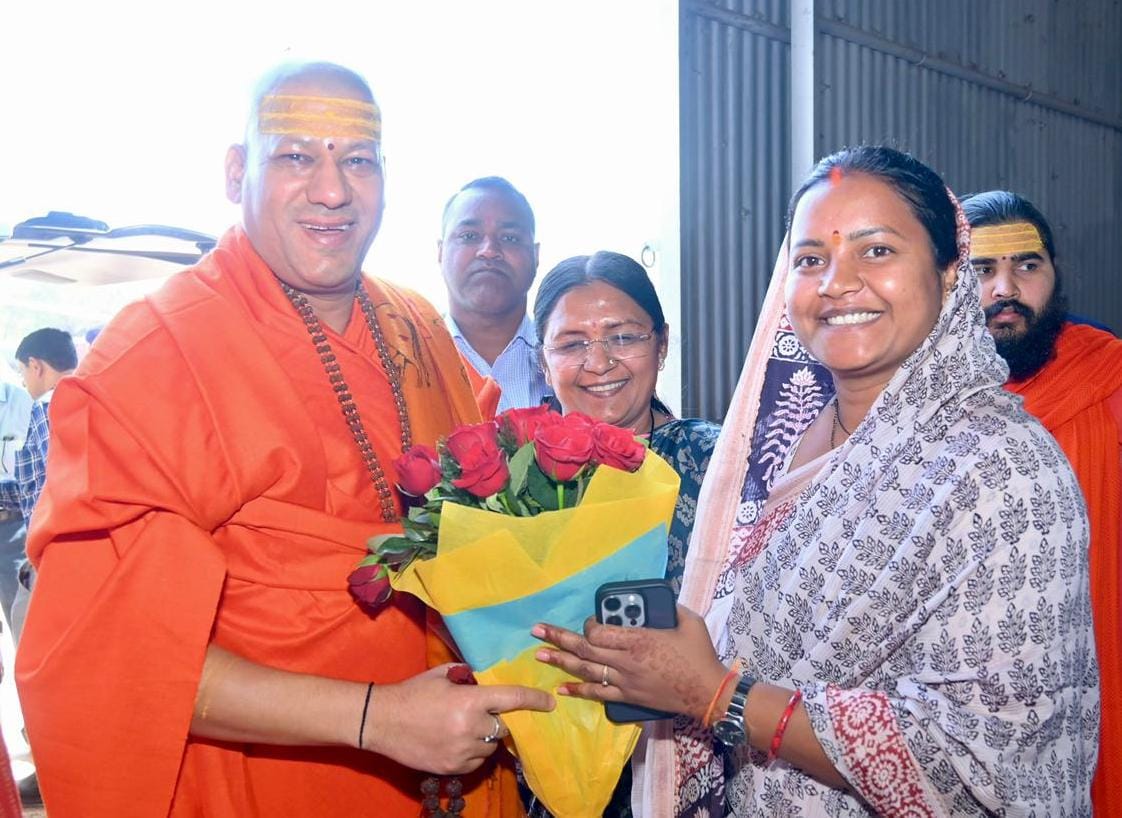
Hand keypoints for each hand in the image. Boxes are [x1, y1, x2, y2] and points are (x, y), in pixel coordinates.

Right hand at [365, 664, 554, 774]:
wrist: (380, 721)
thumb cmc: (411, 693)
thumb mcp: (441, 676)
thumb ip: (466, 675)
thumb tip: (483, 676)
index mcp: (470, 701)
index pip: (512, 699)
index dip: (534, 700)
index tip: (549, 702)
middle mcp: (470, 728)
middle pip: (503, 727)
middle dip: (499, 720)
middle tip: (486, 714)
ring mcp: (462, 751)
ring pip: (490, 747)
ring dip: (485, 738)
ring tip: (465, 728)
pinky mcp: (452, 768)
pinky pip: (476, 762)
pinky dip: (473, 753)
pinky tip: (456, 741)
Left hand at [532, 605, 726, 720]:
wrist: (708, 693)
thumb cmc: (700, 655)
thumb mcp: (689, 622)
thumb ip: (671, 609)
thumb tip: (662, 597)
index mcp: (639, 640)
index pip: (600, 633)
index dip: (589, 625)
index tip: (589, 621)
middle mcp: (626, 661)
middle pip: (585, 649)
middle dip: (558, 638)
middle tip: (536, 630)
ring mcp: (624, 681)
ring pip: (586, 671)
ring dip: (561, 662)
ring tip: (540, 655)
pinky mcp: (627, 696)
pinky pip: (597, 694)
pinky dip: (578, 690)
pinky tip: (560, 688)